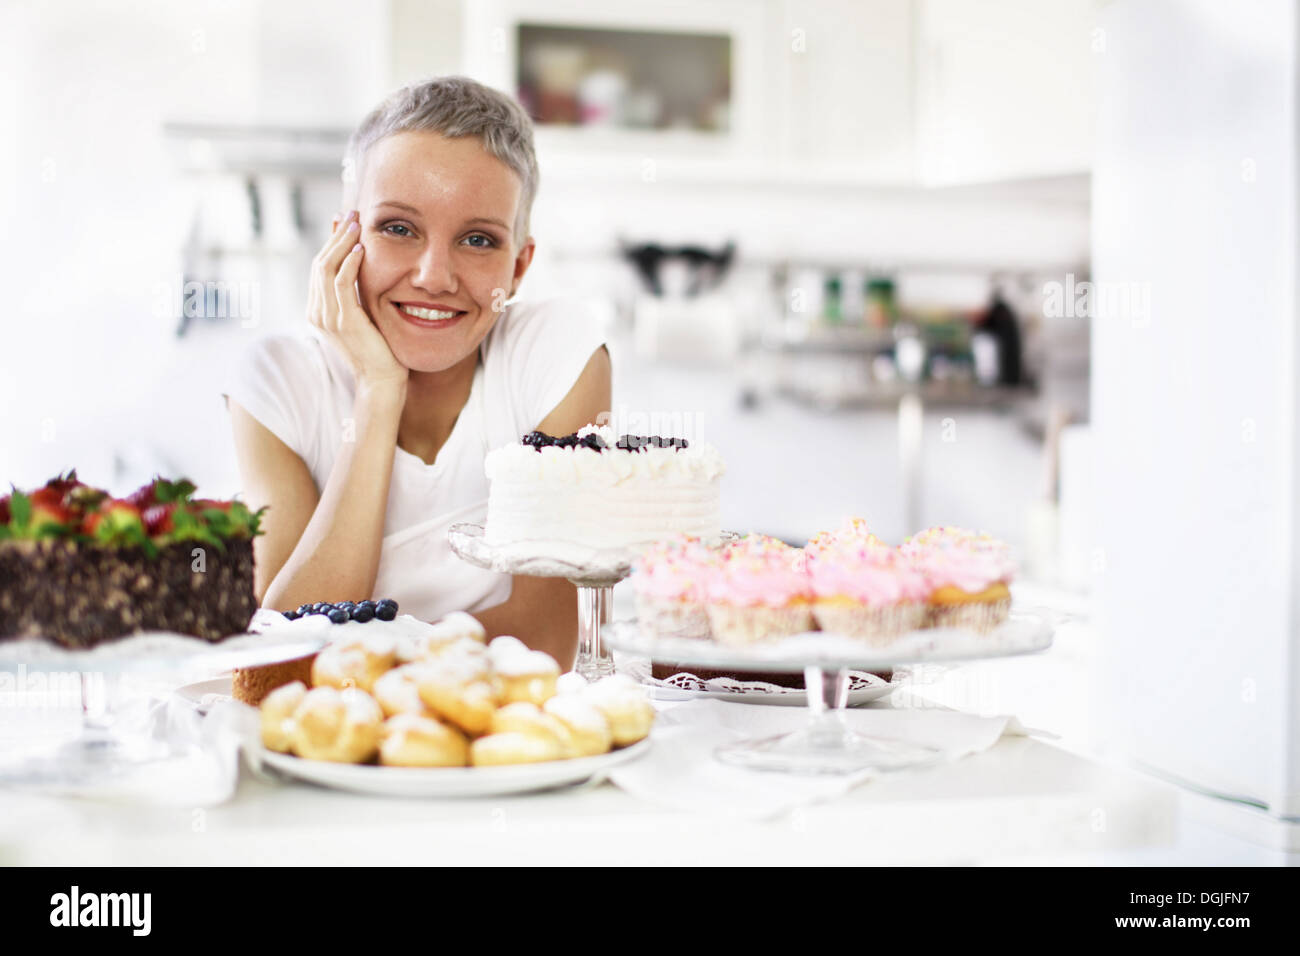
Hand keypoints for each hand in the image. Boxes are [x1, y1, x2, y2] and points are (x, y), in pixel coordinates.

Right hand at [307, 210, 407, 393]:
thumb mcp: (363, 313)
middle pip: (319, 262)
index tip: (345, 220)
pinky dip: (350, 262)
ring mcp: (328, 318)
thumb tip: (358, 263)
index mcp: (318, 309)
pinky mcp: (345, 322)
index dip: (331, 240)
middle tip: (351, 213)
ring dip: (342, 242)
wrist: (381, 379)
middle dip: (336, 235)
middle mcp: (317, 312)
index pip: (319, 266)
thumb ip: (356, 291)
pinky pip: (342, 284)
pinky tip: (362, 248)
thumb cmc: (378, 348)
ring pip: (327, 268)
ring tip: (356, 223)